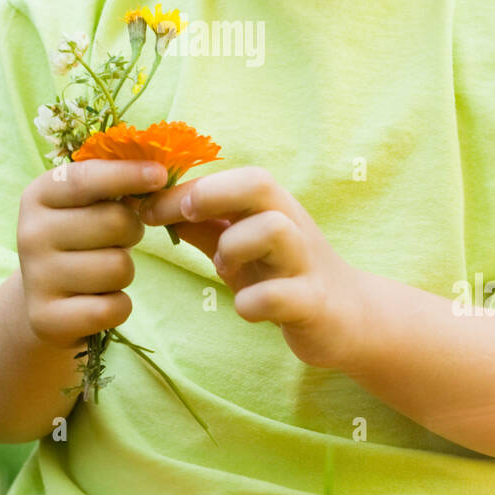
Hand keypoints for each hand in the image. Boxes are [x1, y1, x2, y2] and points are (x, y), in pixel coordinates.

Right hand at [16, 159, 169, 348]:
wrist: (46, 301)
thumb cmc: (82, 239)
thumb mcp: (90, 205)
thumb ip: (116, 186)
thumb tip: (159, 173)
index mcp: (38, 195)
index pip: (86, 179)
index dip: (127, 175)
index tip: (160, 175)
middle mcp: (30, 233)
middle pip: (115, 222)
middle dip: (133, 231)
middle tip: (118, 240)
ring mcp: (36, 278)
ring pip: (119, 268)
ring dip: (124, 272)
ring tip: (102, 273)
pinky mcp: (47, 320)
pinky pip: (114, 308)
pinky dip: (119, 306)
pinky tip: (98, 301)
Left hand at [138, 166, 363, 370]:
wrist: (348, 318)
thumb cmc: (283, 274)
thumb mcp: (239, 246)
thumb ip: (202, 225)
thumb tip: (151, 205)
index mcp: (270, 205)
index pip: (228, 176)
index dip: (183, 188)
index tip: (146, 207)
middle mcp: (291, 223)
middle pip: (258, 182)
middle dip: (212, 195)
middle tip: (186, 219)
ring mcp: (305, 262)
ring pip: (272, 229)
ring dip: (234, 248)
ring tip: (224, 269)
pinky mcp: (313, 303)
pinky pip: (280, 295)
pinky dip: (253, 302)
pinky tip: (246, 308)